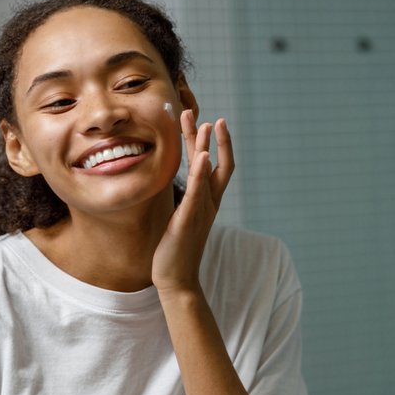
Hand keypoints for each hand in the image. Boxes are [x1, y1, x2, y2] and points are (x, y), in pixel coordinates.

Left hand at [151, 112, 233, 294]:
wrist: (176, 278)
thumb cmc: (176, 249)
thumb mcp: (181, 218)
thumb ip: (185, 200)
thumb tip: (181, 185)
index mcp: (208, 202)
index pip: (217, 167)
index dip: (214, 144)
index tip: (208, 121)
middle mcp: (210, 204)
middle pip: (218, 164)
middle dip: (213, 139)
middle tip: (208, 116)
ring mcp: (202, 212)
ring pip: (209, 174)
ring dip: (208, 148)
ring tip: (207, 125)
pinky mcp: (189, 221)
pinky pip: (198, 194)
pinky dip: (201, 175)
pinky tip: (202, 157)